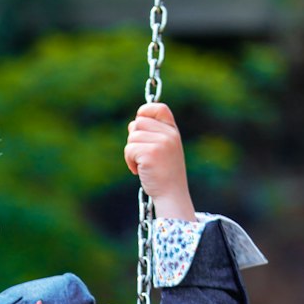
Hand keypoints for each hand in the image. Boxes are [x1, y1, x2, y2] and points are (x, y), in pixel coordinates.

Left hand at [123, 103, 194, 218]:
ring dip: (130, 152)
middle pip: (138, 123)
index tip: (139, 121)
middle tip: (140, 155)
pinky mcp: (151, 153)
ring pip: (132, 136)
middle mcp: (169, 135)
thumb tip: (134, 124)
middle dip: (134, 139)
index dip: (145, 111)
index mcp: (173, 132)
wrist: (171, 194)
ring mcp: (161, 143)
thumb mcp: (164, 150)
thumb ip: (153, 134)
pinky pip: (129, 149)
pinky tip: (138, 171)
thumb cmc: (164, 175)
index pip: (159, 108)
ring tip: (140, 165)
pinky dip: (129, 161)